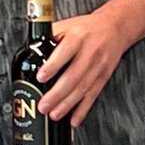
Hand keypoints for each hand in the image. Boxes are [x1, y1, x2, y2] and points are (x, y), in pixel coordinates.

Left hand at [37, 11, 129, 126]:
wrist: (115, 28)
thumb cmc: (87, 27)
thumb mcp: (67, 25)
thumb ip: (49, 36)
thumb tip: (30, 48)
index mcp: (78, 38)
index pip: (64, 53)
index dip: (52, 66)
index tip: (41, 77)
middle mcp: (90, 53)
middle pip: (73, 77)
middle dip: (57, 94)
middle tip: (44, 105)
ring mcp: (98, 67)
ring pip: (82, 89)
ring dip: (68, 105)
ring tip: (54, 114)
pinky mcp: (104, 77)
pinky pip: (93, 96)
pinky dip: (83, 109)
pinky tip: (74, 119)